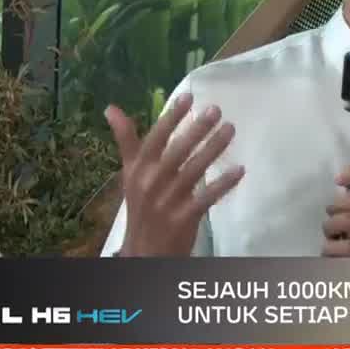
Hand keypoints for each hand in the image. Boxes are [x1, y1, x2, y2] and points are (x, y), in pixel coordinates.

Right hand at [105, 93, 243, 256]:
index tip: (188, 97)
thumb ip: (126, 141)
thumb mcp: (130, 173)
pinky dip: (223, 184)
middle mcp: (151, 183)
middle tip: (216, 110)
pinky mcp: (184, 218)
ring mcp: (168, 201)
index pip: (154, 139)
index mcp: (138, 169)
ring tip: (230, 130)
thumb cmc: (140, 206)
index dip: (170, 118)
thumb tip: (110, 108)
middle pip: (176, 151)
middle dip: (196, 129)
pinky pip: (206, 197)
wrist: (143, 251)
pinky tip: (239, 170)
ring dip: (213, 149)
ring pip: (194, 170)